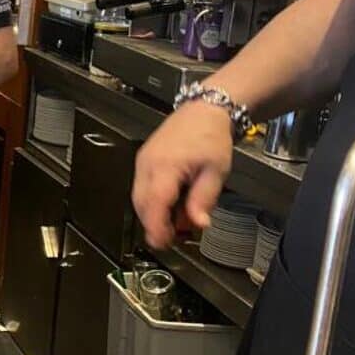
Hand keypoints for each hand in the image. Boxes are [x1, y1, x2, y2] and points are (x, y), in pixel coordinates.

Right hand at [132, 101, 233, 248]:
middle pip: (141, 203)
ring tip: (175, 223)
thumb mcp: (216, 171)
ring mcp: (142, 162)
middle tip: (172, 239)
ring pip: (139, 197)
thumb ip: (204, 199)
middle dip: (154, 224)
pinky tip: (169, 206)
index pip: (155, 202)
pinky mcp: (143, 162)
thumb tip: (198, 224)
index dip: (156, 226)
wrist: (202, 111)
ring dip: (153, 214)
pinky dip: (152, 202)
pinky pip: (141, 188)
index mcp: (166, 165)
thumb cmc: (210, 137)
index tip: (162, 243)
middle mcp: (147, 164)